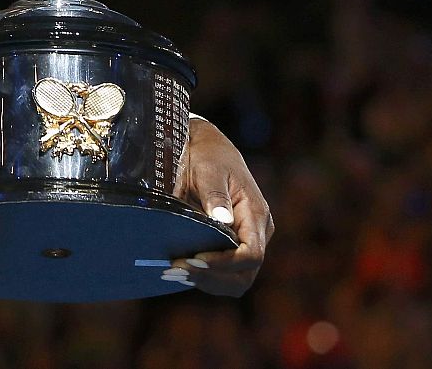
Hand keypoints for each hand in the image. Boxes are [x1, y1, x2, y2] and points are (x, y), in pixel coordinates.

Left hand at [167, 116, 273, 295]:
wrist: (207, 149)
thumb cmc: (209, 156)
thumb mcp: (210, 169)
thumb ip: (215, 195)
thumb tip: (222, 221)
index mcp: (256, 215)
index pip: (251, 254)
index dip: (225, 263)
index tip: (194, 260)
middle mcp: (257, 233)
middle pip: (245, 274)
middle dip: (212, 278)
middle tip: (176, 270)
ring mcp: (246, 241)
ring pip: (235, 280)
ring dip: (206, 282)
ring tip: (173, 272)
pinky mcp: (231, 246)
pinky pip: (224, 273)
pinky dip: (204, 277)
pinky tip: (179, 270)